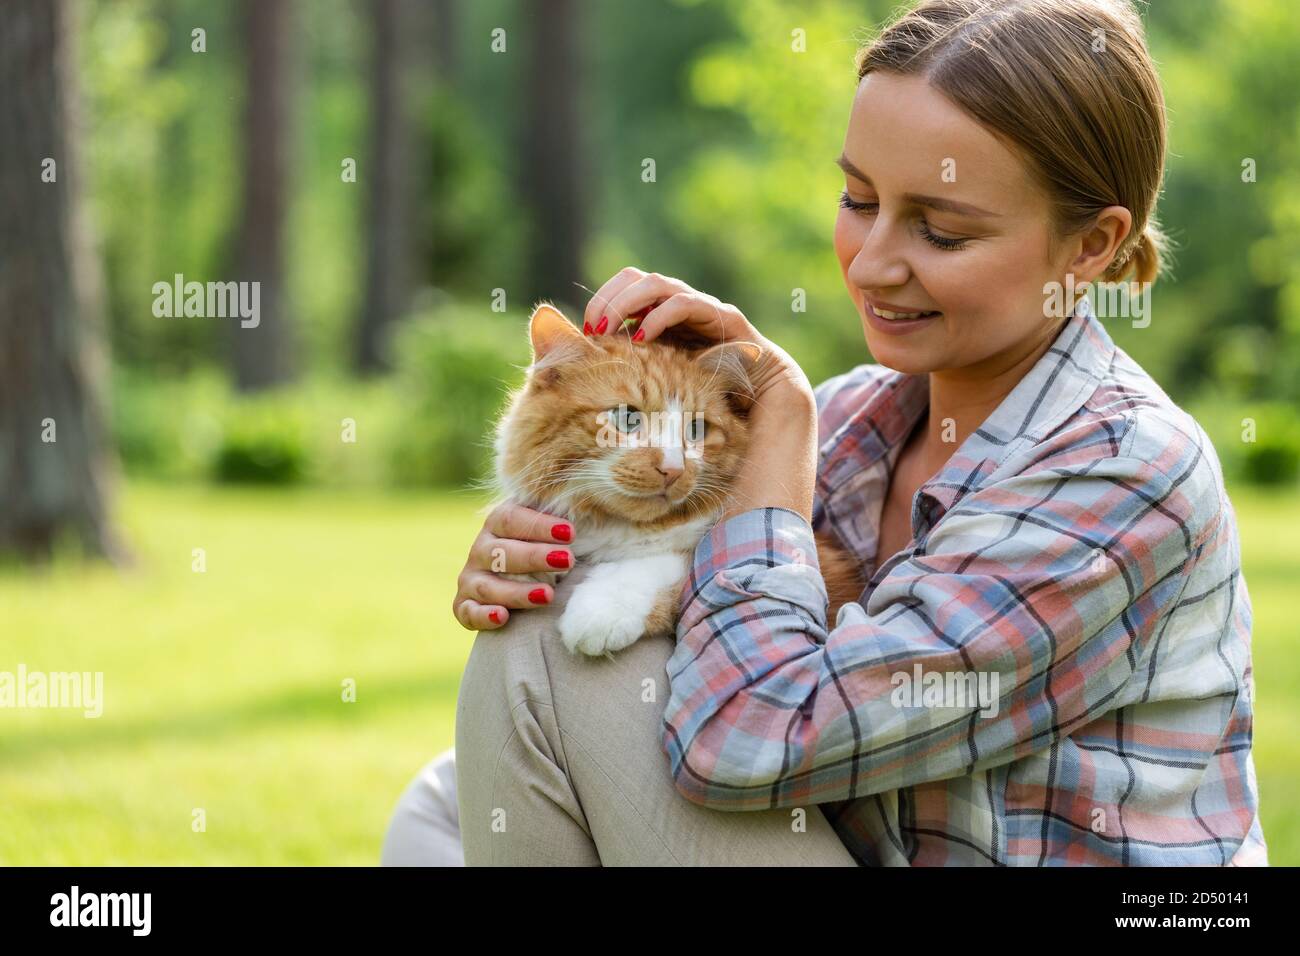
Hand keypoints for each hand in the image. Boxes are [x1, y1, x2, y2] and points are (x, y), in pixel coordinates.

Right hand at [452, 502, 575, 630]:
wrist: (517, 583)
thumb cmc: (542, 552)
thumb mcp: (550, 534)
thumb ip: (562, 524)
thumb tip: (594, 509)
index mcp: (497, 524)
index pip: (511, 519)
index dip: (539, 525)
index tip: (570, 533)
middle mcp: (479, 549)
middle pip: (501, 552)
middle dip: (535, 557)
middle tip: (567, 561)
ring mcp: (470, 579)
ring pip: (488, 586)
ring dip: (518, 591)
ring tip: (548, 595)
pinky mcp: (464, 606)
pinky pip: (469, 612)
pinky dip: (483, 615)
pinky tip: (502, 616)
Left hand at [582, 266, 814, 403]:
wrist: (762, 392)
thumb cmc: (707, 388)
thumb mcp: (661, 374)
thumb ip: (634, 364)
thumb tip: (593, 368)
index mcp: (662, 311)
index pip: (625, 284)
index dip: (601, 300)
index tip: (586, 330)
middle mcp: (680, 303)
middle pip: (635, 277)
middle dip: (608, 299)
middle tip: (593, 329)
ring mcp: (702, 306)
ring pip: (657, 284)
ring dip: (626, 304)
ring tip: (610, 331)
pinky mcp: (723, 317)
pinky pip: (686, 304)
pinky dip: (659, 317)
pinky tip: (642, 337)